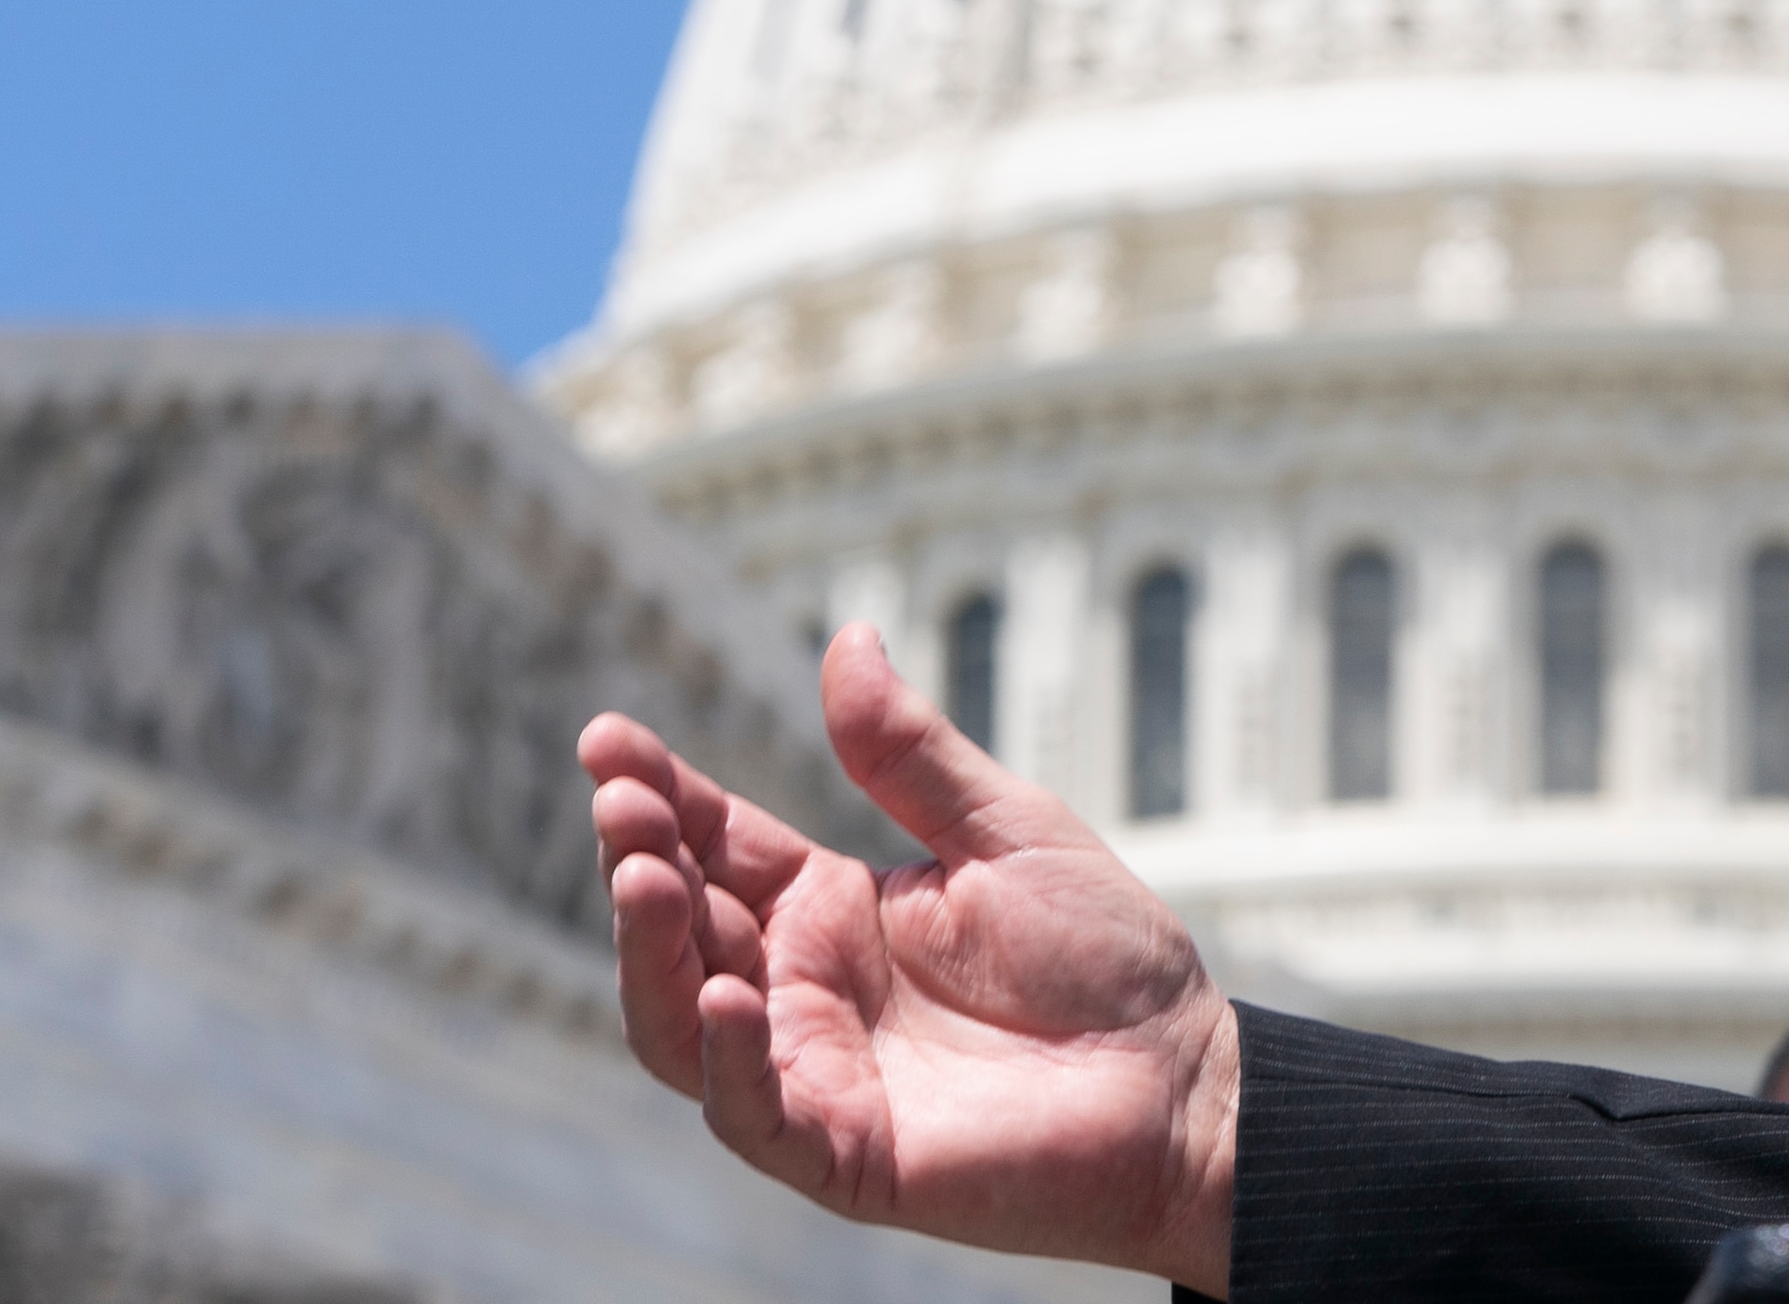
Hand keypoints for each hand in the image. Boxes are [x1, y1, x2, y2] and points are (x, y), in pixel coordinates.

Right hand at [584, 624, 1239, 1292]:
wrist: (1181, 1079)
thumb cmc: (1101, 957)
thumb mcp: (1004, 831)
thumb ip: (912, 754)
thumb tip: (848, 637)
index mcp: (832, 908)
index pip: (718, 843)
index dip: (659, 794)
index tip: (606, 738)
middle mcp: (802, 988)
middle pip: (682, 926)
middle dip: (640, 861)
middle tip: (620, 801)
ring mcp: (812, 1072)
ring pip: (682, 1023)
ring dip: (649, 953)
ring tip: (643, 877)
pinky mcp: (840, 1152)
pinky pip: (751, 1112)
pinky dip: (726, 1057)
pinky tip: (720, 993)